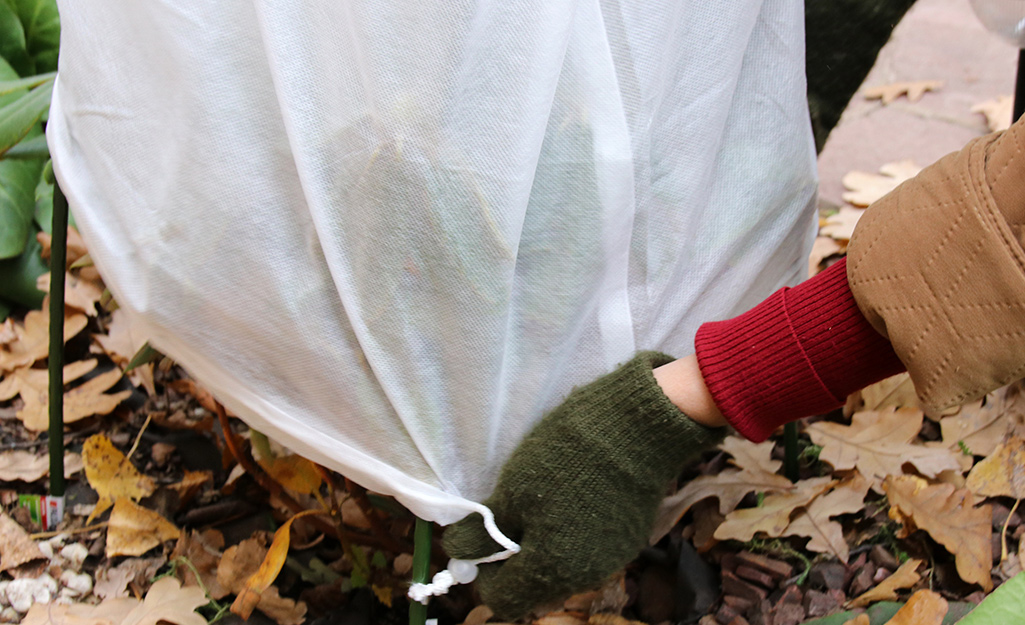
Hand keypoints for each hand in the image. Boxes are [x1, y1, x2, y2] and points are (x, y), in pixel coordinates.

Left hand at [442, 352, 724, 618]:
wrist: (635, 427)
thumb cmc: (564, 458)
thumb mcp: (511, 492)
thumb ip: (481, 534)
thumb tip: (458, 553)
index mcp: (552, 571)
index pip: (503, 599)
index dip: (485, 573)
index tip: (482, 537)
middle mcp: (584, 576)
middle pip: (534, 586)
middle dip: (514, 557)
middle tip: (510, 512)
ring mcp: (610, 558)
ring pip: (561, 567)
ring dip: (543, 543)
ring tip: (542, 498)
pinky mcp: (627, 537)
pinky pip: (587, 549)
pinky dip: (572, 531)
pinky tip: (573, 493)